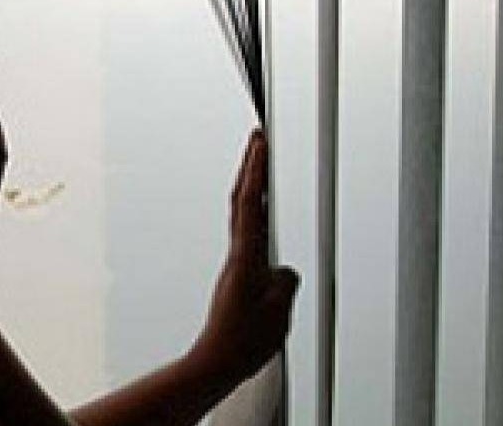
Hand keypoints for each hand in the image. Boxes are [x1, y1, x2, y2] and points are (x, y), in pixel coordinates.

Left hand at [189, 131, 298, 381]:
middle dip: (250, 167)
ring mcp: (235, 264)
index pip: (248, 203)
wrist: (216, 360)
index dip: (254, 170)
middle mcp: (237, 256)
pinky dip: (254, 214)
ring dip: (251, 187)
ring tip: (262, 165)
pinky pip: (247, 236)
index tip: (259, 143)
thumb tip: (285, 272)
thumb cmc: (242, 341)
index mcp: (245, 257)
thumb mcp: (278, 311)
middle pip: (241, 200)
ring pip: (241, 216)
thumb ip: (285, 282)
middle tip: (258, 140)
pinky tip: (263, 215)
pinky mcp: (237, 276)